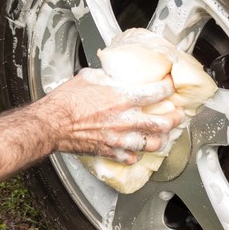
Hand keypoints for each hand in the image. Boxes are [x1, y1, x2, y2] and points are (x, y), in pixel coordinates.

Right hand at [43, 68, 184, 161]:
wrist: (52, 123)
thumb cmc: (66, 101)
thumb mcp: (89, 77)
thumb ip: (107, 76)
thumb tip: (113, 72)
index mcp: (122, 98)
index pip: (158, 92)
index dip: (169, 87)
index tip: (169, 86)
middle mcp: (125, 120)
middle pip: (164, 122)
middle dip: (175, 117)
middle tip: (176, 114)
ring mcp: (120, 138)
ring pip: (153, 143)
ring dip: (161, 138)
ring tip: (163, 133)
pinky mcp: (111, 152)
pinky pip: (132, 158)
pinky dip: (137, 154)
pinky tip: (137, 148)